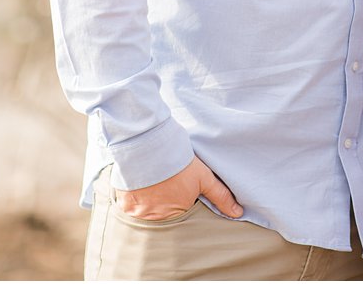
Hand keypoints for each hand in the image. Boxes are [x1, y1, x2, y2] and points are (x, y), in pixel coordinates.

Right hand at [118, 156, 241, 220]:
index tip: (177, 185)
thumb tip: (238, 213)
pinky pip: (128, 207)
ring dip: (148, 200)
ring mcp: (139, 212)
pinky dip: (132, 198)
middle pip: (162, 213)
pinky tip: (138, 184)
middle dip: (164, 202)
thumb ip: (220, 196)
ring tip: (152, 181)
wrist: (148, 144)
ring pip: (145, 211)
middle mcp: (156, 218)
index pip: (180, 212)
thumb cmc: (178, 161)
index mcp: (177, 213)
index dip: (180, 198)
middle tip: (165, 183)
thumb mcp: (203, 177)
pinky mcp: (124, 205)